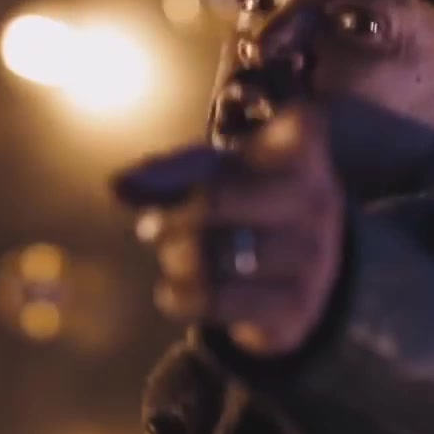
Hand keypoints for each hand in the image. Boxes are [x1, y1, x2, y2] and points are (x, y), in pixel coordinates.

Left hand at [112, 107, 344, 356]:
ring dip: (176, 257)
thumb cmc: (252, 207)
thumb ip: (174, 172)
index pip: (292, 125)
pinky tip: (172, 291)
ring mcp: (312, 258)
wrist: (308, 280)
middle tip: (147, 229)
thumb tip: (117, 186)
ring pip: (218, 254)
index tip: (213, 143)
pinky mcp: (295, 307)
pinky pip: (219, 300)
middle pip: (220, 198)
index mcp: (304, 156)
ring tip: (170, 257)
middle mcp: (316, 204)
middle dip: (173, 215)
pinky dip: (181, 296)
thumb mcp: (223, 175)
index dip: (252, 125)